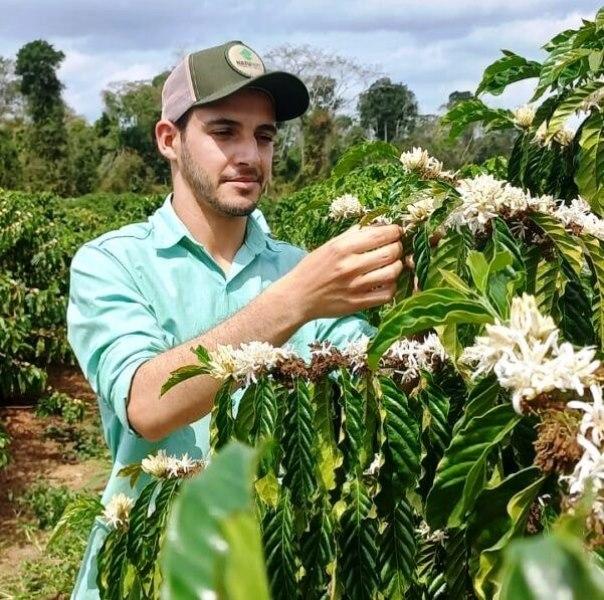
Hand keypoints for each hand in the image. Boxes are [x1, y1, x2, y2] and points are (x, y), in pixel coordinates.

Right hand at [279, 224, 404, 320]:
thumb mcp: (328, 246)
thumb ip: (351, 236)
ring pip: (392, 273)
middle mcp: (350, 266)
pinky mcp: (358, 303)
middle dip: (398, 247)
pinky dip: (392, 286)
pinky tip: (386, 282)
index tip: (396, 232)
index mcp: (342, 248)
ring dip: (397, 266)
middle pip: (390, 253)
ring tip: (393, 264)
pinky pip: (387, 294)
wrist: (298, 297)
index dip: (394, 231)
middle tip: (395, 247)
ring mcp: (355, 286)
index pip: (380, 235)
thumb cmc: (312, 269)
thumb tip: (374, 226)